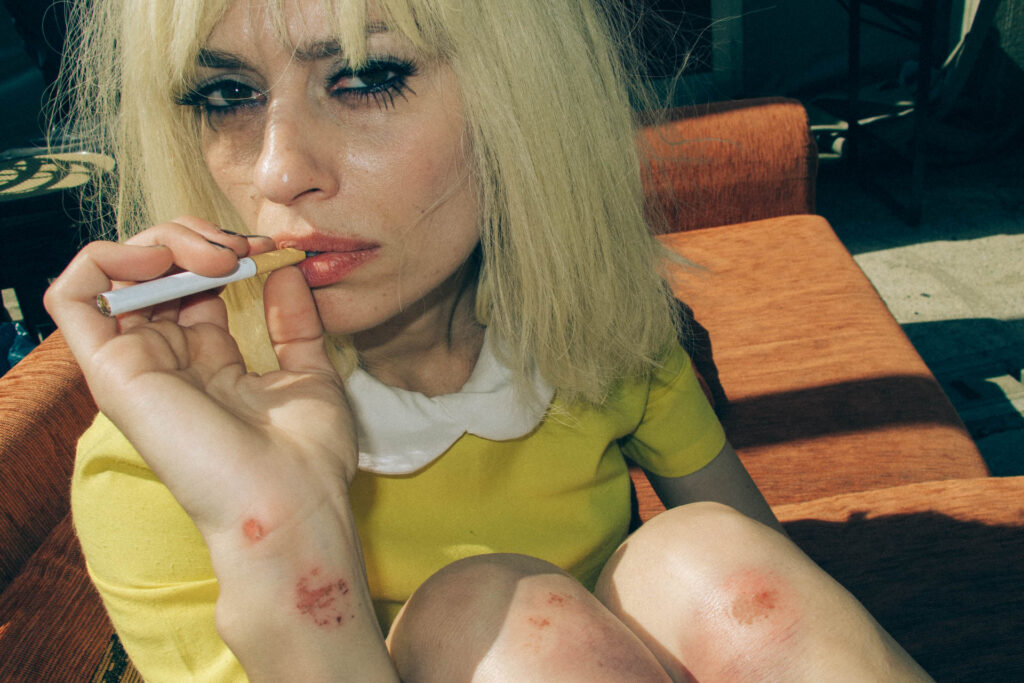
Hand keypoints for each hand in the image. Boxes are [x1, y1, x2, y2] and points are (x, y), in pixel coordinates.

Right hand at [44, 217, 358, 548]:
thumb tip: (285, 268)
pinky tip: (161, 260)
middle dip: (194, 239)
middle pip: (152, 273)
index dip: (226, 253)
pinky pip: (73, 296)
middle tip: (241, 248)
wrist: (292, 499)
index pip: (194, 286)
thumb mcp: (309, 372)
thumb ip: (294, 321)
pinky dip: (105, 260)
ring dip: (160, 242)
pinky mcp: (110, 371)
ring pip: (113, 274)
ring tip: (214, 255)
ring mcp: (135, 366)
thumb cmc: (306, 455)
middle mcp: (166, 362)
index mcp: (209, 364)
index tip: (271, 250)